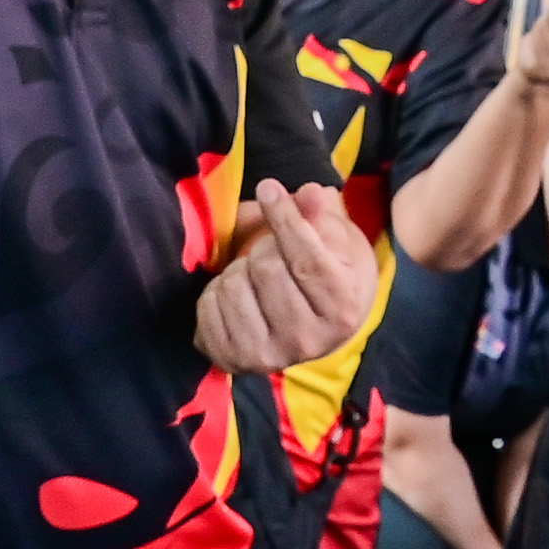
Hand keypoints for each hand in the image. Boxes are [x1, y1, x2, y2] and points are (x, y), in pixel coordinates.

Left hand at [195, 180, 377, 373]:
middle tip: (272, 254)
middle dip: (264, 248)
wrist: (304, 325)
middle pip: (266, 268)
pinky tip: (237, 298)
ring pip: (233, 285)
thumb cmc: (317, 272)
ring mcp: (267, 357)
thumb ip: (318, 214)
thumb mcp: (327, 241)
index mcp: (341, 311)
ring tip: (255, 279)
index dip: (284, 217)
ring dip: (239, 270)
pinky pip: (207, 306)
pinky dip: (216, 292)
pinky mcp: (231, 361)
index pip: (306, 259)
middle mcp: (307, 342)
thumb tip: (312, 194)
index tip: (268, 188)